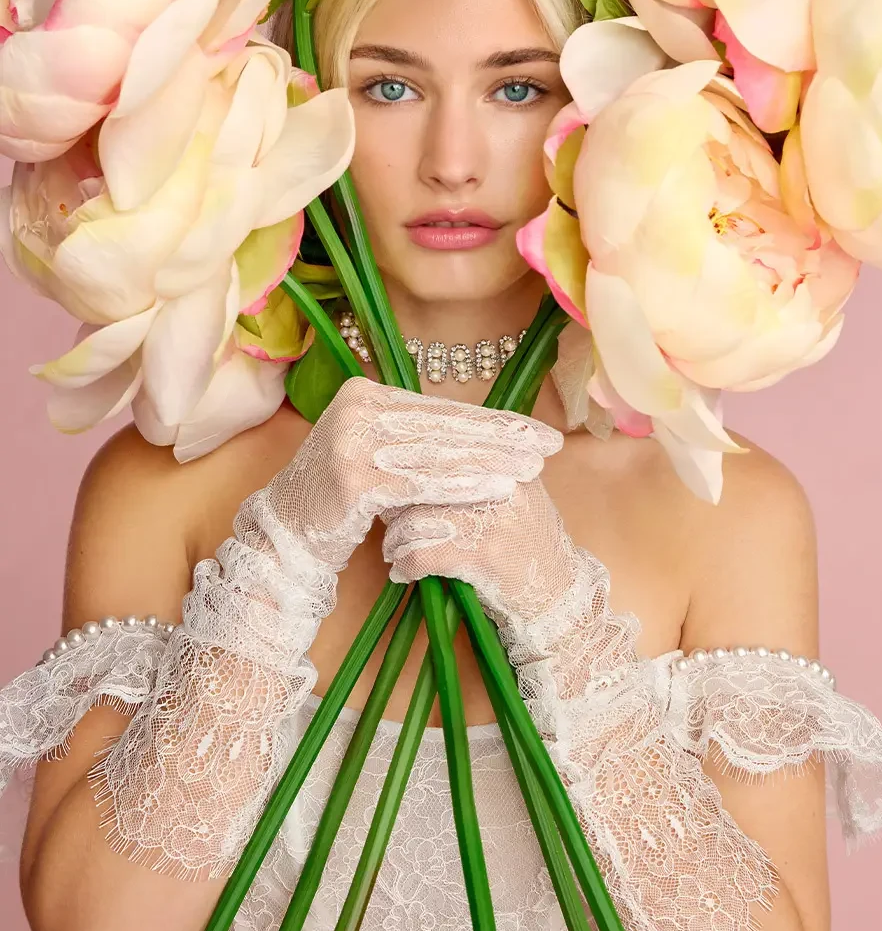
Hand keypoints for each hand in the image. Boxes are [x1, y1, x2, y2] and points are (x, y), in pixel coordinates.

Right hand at [238, 376, 564, 573]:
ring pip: (438, 451)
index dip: (491, 420)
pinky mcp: (354, 476)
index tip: (536, 430)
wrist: (284, 538)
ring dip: (491, 460)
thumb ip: (418, 438)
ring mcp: (352, 439)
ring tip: (532, 467)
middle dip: (502, 438)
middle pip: (443, 425)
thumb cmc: (340, 502)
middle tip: (548, 446)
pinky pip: (421, 481)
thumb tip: (482, 431)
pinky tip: (498, 488)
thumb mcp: (378, 457)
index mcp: (364, 392)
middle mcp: (356, 406)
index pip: (440, 408)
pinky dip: (463, 484)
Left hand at [382, 451, 582, 627]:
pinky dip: (404, 565)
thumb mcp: (516, 494)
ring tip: (393, 548)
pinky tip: (402, 572)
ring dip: (395, 538)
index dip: (409, 461)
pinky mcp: (480, 553)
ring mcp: (491, 516)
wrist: (558, 596)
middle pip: (424, 479)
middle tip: (385, 513)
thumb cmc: (529, 544)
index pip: (445, 446)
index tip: (386, 473)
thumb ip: (478, 471)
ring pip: (416, 518)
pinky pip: (421, 553)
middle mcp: (501, 481)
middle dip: (396, 500)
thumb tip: (414, 459)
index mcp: (508, 459)